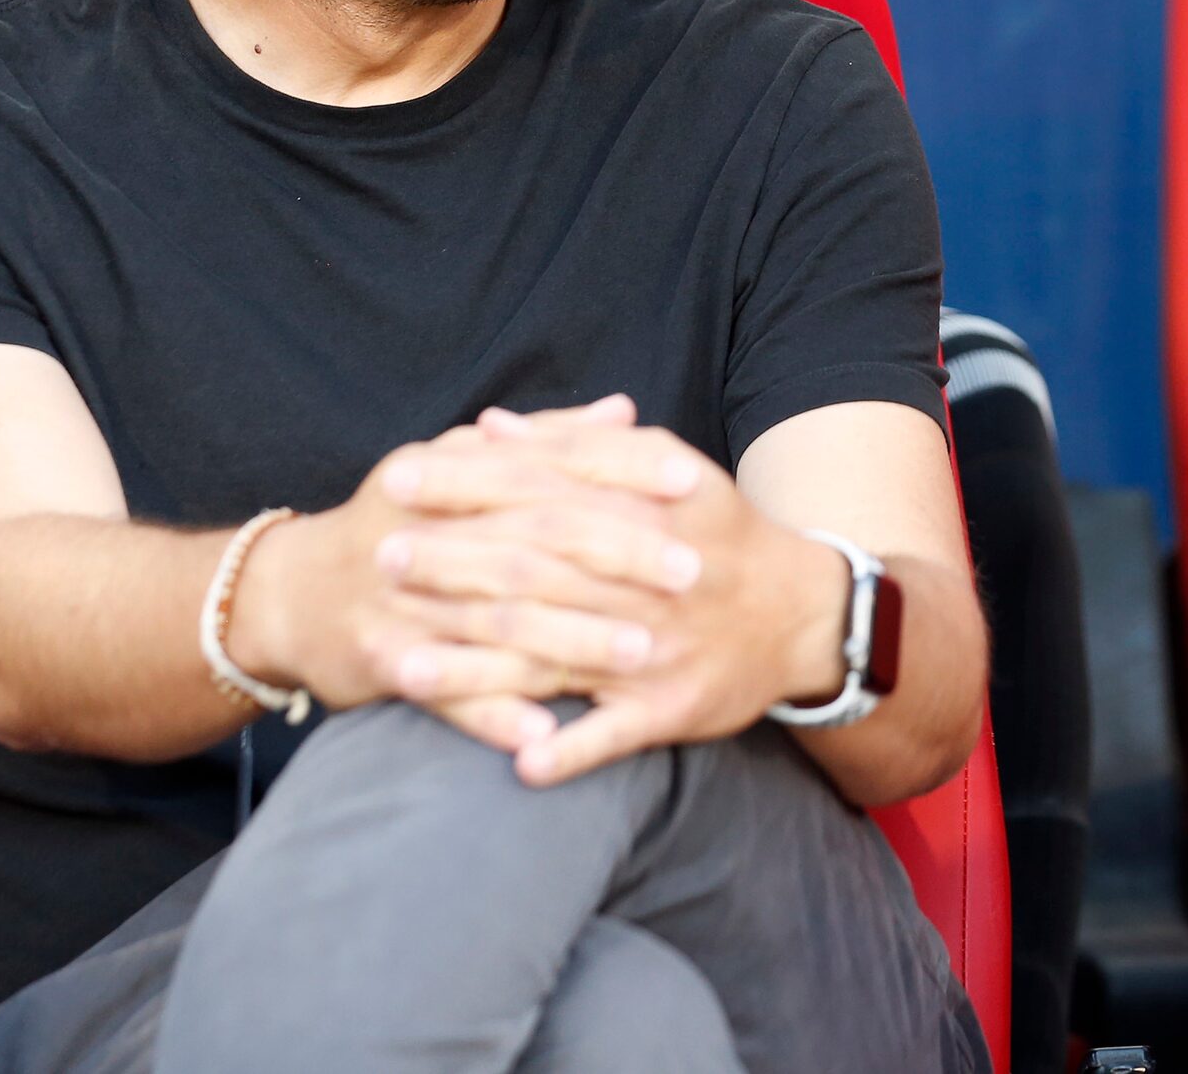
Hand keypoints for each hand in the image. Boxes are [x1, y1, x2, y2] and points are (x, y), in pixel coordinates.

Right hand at [223, 398, 698, 755]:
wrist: (292, 595)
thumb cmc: (398, 523)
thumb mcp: (461, 467)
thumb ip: (545, 441)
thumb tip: (624, 411)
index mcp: (446, 473)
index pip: (547, 466)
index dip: (620, 472)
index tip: (691, 481)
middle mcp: (422, 530)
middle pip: (532, 542)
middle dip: (613, 557)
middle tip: (688, 573)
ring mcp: (400, 600)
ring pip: (497, 621)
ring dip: (571, 639)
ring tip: (643, 653)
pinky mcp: (380, 661)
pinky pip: (444, 694)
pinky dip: (493, 715)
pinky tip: (545, 736)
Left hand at [374, 400, 853, 785]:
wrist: (804, 615)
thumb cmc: (717, 534)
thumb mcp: (664, 470)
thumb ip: (576, 447)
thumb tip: (489, 426)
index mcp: (646, 510)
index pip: (542, 490)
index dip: (468, 485)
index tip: (400, 479)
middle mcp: (648, 579)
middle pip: (537, 569)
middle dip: (455, 564)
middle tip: (383, 559)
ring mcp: (657, 649)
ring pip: (555, 657)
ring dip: (475, 667)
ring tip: (400, 668)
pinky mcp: (669, 709)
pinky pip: (612, 735)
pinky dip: (566, 749)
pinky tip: (516, 761)